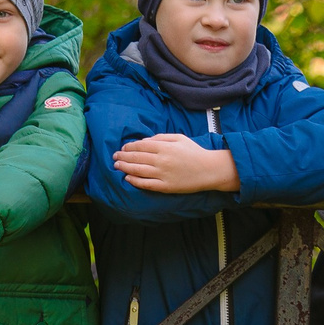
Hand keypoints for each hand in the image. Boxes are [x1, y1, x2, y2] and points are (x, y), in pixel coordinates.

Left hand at [112, 133, 239, 194]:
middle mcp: (161, 160)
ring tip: (117, 166)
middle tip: (115, 157)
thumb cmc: (194, 152)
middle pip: (136, 158)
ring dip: (125, 168)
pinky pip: (146, 184)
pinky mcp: (165, 186)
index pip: (140, 146)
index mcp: (164, 147)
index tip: (123, 148)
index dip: (129, 147)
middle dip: (123, 157)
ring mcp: (163, 174)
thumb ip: (160, 137)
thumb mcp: (179, 138)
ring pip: (138, 171)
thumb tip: (144, 141)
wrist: (209, 170)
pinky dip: (135, 181)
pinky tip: (127, 178)